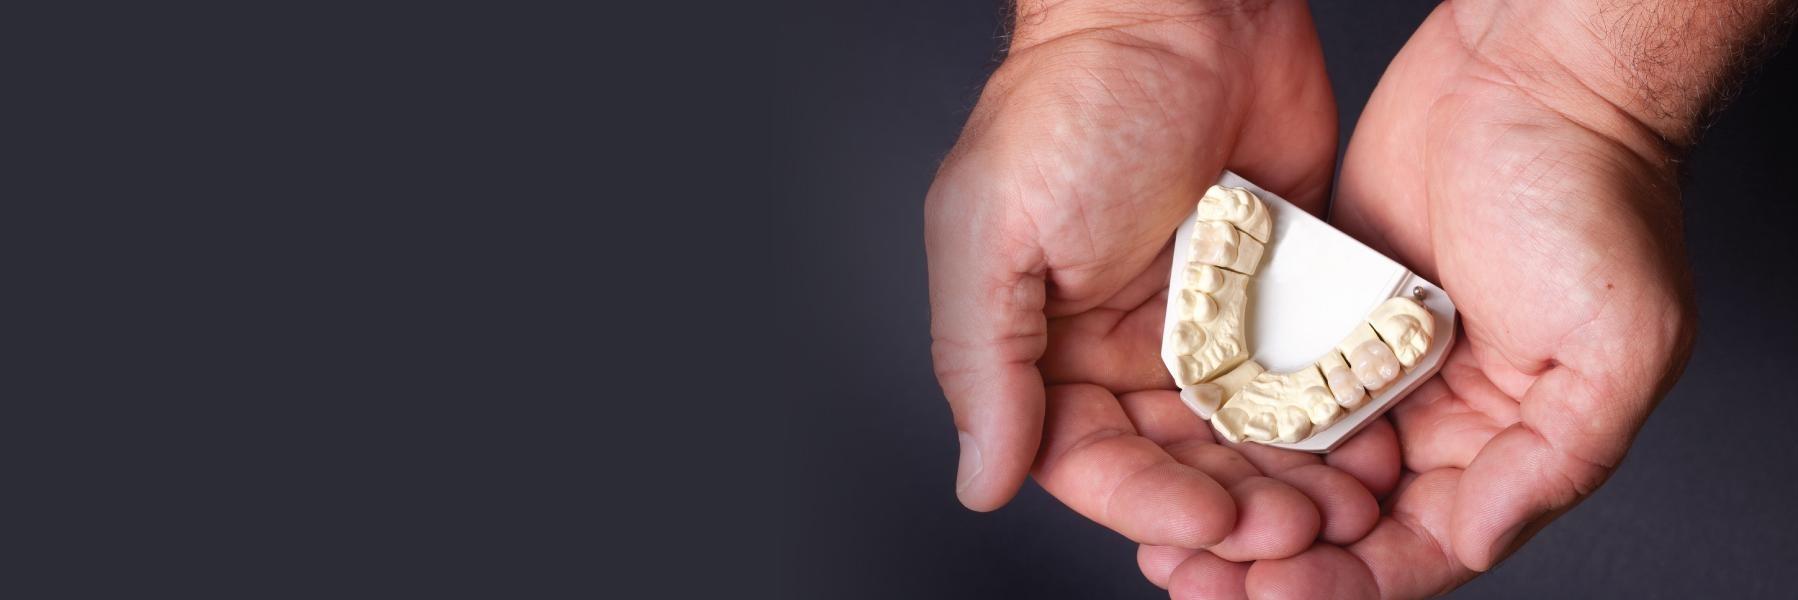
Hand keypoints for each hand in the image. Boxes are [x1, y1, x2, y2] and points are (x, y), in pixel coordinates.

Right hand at [926, 0, 1374, 553]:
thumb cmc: (1072, 102)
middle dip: (1234, 505)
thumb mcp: (994, 233)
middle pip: (1177, 466)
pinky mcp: (1276, 300)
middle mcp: (1121, 350)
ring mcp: (1204, 329)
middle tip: (1296, 528)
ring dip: (1291, 480)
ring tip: (1344, 504)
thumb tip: (979, 481)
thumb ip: (982, 363)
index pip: (1088, 461)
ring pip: (1247, 439)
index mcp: (1044, 346)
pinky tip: (1368, 447)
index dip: (1147, 502)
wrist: (1188, 9)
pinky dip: (1335, 420)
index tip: (1210, 520)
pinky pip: (1306, 381)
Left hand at [1137, 3, 1704, 596]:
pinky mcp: (1324, 306)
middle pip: (1344, 520)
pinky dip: (1228, 421)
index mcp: (1507, 441)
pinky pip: (1269, 379)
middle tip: (1194, 581)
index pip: (1416, 546)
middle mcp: (1437, 414)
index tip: (1270, 596)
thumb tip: (1472, 541)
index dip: (1344, 583)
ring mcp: (1374, 360)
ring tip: (1170, 536)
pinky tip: (1175, 444)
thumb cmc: (1593, 194)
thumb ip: (1551, 459)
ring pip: (1295, 461)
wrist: (1531, 72)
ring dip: (1238, 501)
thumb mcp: (1613, 345)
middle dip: (1271, 558)